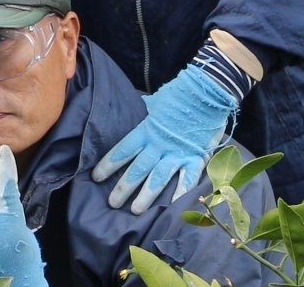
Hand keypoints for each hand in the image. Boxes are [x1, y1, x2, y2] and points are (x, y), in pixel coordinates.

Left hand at [90, 66, 236, 213]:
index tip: (96, 177)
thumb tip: (140, 105)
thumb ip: (148, 109)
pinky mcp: (196, 158)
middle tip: (112, 203)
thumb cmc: (180, 95)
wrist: (207, 92)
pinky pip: (187, 179)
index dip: (109, 164)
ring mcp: (177, 152)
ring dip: (146, 195)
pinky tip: (172, 208)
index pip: (123, 150)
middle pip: (137, 168)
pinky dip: (180, 194)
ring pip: (157, 178)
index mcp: (146, 130)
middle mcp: (159, 144)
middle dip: (123, 187)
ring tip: (135, 211)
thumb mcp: (158, 101)